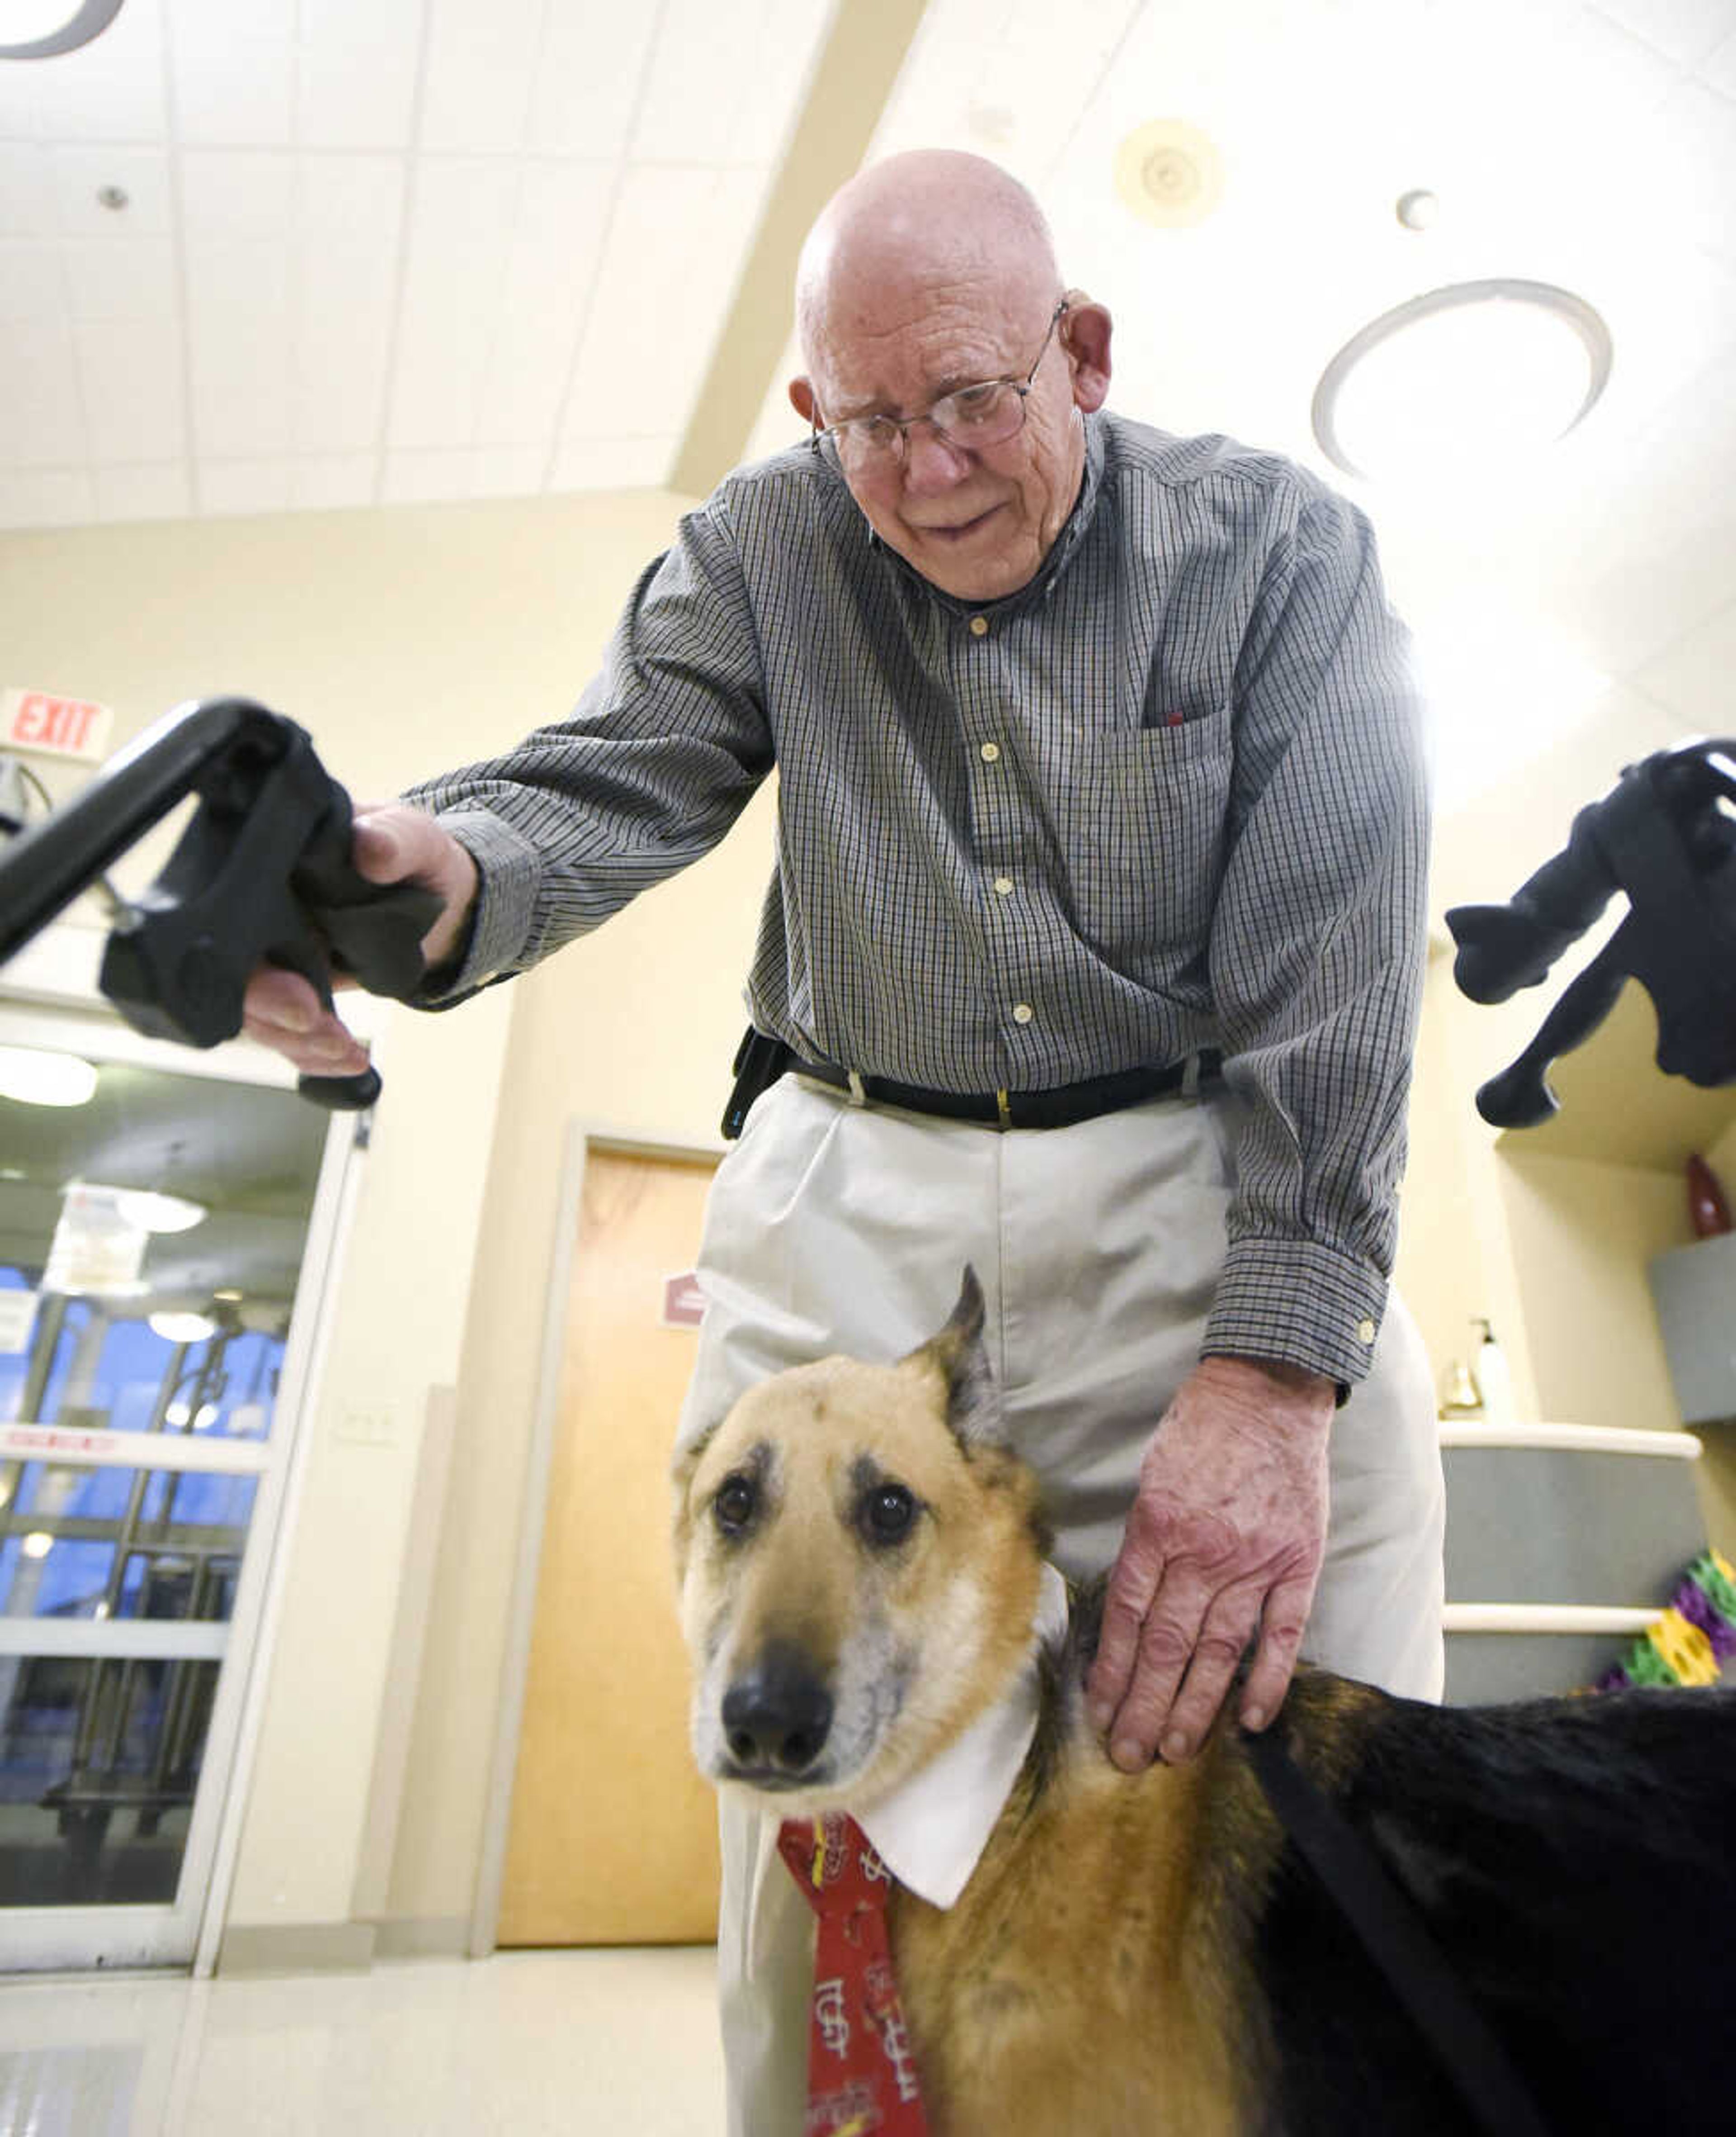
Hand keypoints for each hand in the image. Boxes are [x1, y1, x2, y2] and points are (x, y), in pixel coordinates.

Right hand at [241, 802, 477, 1078]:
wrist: (440, 895)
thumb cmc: (413, 854)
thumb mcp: (411, 836)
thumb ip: (391, 838)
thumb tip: (370, 847)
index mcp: (271, 866)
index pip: (223, 905)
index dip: (234, 946)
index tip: (283, 979)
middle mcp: (261, 914)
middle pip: (233, 971)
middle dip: (266, 1006)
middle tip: (309, 1018)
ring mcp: (277, 958)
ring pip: (259, 1014)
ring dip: (297, 1040)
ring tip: (343, 1048)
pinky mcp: (300, 992)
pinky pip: (291, 1036)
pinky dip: (315, 1058)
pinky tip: (349, 1065)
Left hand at [1085, 1355, 1331, 1770]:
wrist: (1267, 1393)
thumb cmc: (1200, 1433)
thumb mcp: (1151, 1479)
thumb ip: (1143, 1545)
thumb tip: (1128, 1611)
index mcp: (1157, 1527)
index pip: (1126, 1614)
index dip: (1111, 1668)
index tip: (1099, 1711)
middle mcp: (1203, 1550)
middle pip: (1167, 1643)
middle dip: (1144, 1705)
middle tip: (1129, 1756)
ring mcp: (1254, 1561)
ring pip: (1219, 1648)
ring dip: (1195, 1705)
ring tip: (1174, 1749)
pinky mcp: (1298, 1563)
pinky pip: (1281, 1632)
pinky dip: (1266, 1679)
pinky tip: (1249, 1719)